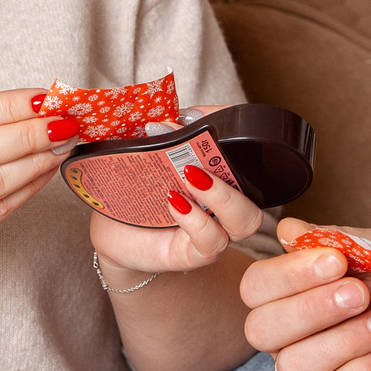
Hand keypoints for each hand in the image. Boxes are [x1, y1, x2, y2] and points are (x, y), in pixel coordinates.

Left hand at [86, 107, 266, 281]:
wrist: (114, 234)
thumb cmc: (136, 193)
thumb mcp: (146, 159)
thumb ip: (157, 138)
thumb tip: (160, 121)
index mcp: (221, 178)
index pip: (246, 153)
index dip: (236, 132)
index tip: (207, 116)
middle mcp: (226, 207)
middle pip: (256, 192)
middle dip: (233, 170)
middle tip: (197, 156)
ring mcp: (217, 232)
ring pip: (246, 220)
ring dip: (222, 196)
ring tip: (190, 176)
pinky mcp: (195, 254)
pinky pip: (212, 242)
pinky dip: (196, 220)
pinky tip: (174, 202)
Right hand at [234, 219, 370, 370]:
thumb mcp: (369, 254)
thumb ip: (331, 241)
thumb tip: (288, 228)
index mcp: (283, 296)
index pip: (256, 287)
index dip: (289, 274)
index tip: (337, 261)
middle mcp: (285, 338)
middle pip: (261, 329)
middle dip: (311, 309)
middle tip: (360, 294)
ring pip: (293, 366)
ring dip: (342, 341)